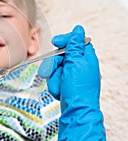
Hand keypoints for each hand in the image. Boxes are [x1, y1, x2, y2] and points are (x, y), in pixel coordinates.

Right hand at [38, 25, 105, 140]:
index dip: (64, 40)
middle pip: (61, 55)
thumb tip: (78, 29)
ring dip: (54, 77)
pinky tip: (60, 91)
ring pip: (55, 68)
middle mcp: (80, 65)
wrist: (76, 111)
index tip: (55, 42)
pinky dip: (55, 85)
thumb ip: (75, 46)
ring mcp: (72, 75)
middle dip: (54, 64)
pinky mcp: (66, 84)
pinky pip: (55, 79)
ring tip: (59, 86)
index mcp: (87, 58)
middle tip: (52, 70)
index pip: (75, 41)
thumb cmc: (78, 89)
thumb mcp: (75, 63)